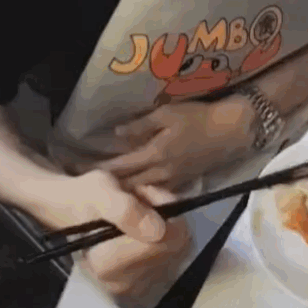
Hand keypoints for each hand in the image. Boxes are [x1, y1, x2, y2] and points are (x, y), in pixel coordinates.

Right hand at [32, 170, 191, 301]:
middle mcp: (123, 283)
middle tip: (141, 197)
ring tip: (140, 210)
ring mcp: (136, 286)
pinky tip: (145, 225)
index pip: (168, 238)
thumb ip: (126, 211)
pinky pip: (173, 255)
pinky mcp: (145, 283)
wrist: (75, 212)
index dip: (164, 207)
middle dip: (165, 214)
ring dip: (166, 223)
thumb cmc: (85, 197)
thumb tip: (158, 231)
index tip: (143, 192)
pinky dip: (165, 235)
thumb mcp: (101, 190)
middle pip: (176, 244)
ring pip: (177, 248)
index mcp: (109, 264)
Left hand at [92, 98, 255, 189]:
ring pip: (139, 192)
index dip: (98, 170)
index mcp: (154, 156)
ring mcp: (171, 182)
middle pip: (126, 186)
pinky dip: (140, 193)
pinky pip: (154, 192)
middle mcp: (159, 174)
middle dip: (106, 186)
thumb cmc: (198, 117)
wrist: (231, 131)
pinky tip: (130, 190)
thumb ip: (141, 126)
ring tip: (102, 189)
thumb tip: (115, 134)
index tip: (77, 170)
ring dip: (121, 192)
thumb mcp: (168, 114)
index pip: (119, 168)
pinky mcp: (180, 183)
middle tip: (84, 184)